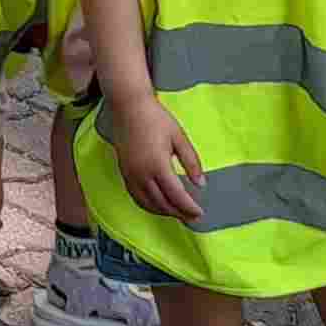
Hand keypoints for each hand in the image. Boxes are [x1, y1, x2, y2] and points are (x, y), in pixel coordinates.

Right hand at [105, 94, 207, 222]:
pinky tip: (158, 206)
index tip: (200, 213)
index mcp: (158, 165)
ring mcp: (131, 175)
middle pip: (162, 203)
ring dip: (164, 212)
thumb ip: (191, 162)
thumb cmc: (156, 118)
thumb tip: (201, 184)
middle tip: (192, 218)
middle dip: (179, 213)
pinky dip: (148, 206)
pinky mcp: (124, 173)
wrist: (128, 107)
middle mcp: (142, 174)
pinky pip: (136, 197)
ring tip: (178, 214)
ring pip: (148, 203)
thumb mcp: (179, 137)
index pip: (176, 195)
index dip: (189, 207)